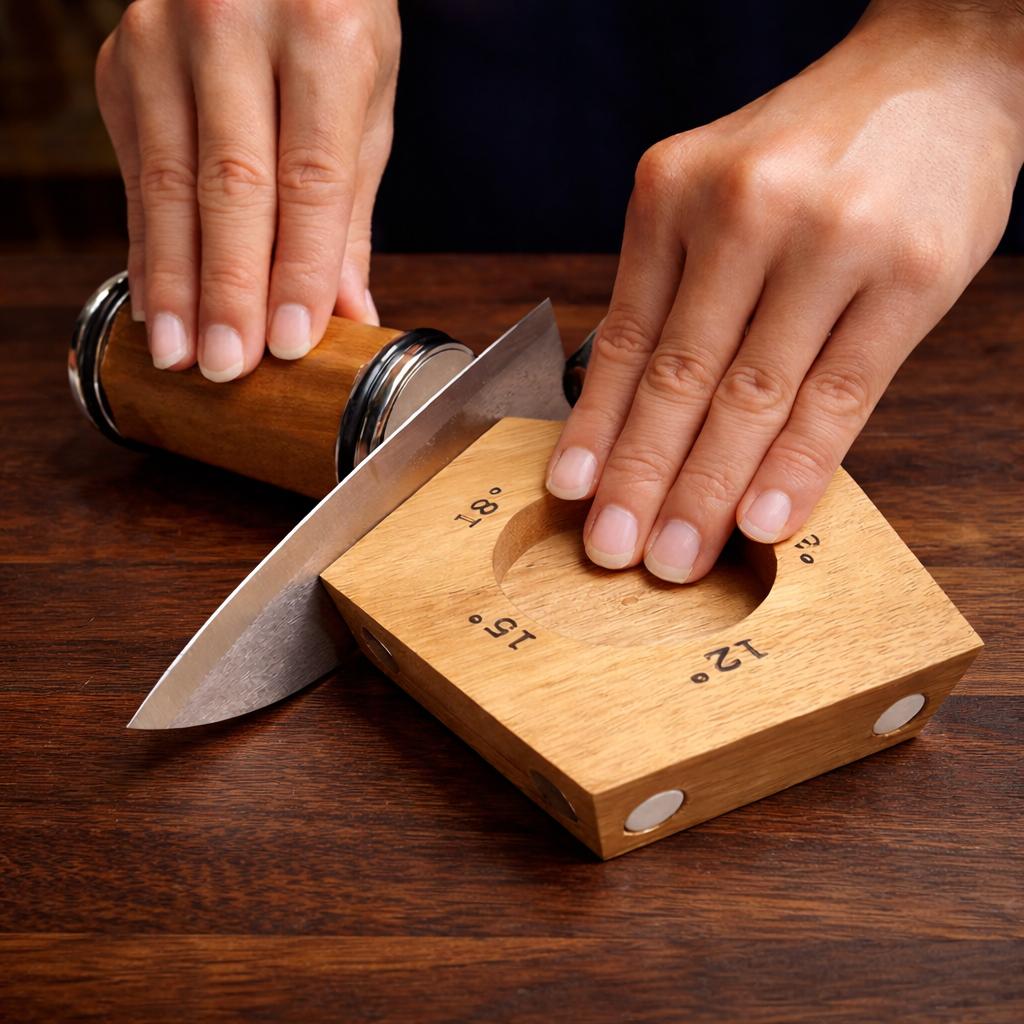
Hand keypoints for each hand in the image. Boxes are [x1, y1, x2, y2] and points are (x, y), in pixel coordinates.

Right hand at [96, 0, 399, 380]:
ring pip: (167, 184)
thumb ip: (349, 207)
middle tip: (231, 367)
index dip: (299, 267)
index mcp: (320, 32)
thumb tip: (347, 313)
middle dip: (230, 289)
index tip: (293, 341)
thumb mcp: (366, 97)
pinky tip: (158, 304)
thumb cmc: (332, 15)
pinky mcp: (122, 64)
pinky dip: (147, 248)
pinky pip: (134, 174)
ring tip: (183, 356)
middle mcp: (233, 24)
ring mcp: (163, 39)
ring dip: (176, 282)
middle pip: (231, 184)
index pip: (310, 175)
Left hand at [546, 0, 1023, 582]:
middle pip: (680, 377)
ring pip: (751, 398)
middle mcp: (744, 211)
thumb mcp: (715, 194)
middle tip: (614, 549)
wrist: (938, 73)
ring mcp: (830, 242)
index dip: (596, 427)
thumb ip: (679, 291)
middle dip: (641, 478)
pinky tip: (761, 521)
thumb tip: (631, 413)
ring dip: (707, 492)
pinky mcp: (906, 276)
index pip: (626, 339)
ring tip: (675, 555)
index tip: (574, 493)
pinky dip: (795, 468)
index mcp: (676, 192)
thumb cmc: (814, 150)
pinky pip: (837, 396)